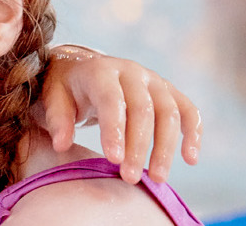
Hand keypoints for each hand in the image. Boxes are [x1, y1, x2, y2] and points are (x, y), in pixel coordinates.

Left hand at [37, 45, 202, 184]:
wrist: (81, 67)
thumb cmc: (64, 88)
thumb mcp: (52, 98)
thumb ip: (57, 119)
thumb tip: (62, 145)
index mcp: (100, 71)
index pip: (111, 100)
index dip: (114, 130)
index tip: (114, 160)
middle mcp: (131, 71)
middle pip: (143, 110)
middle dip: (139, 146)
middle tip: (131, 178)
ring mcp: (153, 80)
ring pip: (169, 113)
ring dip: (166, 147)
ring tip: (158, 178)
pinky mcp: (168, 91)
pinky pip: (187, 110)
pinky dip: (193, 133)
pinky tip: (190, 159)